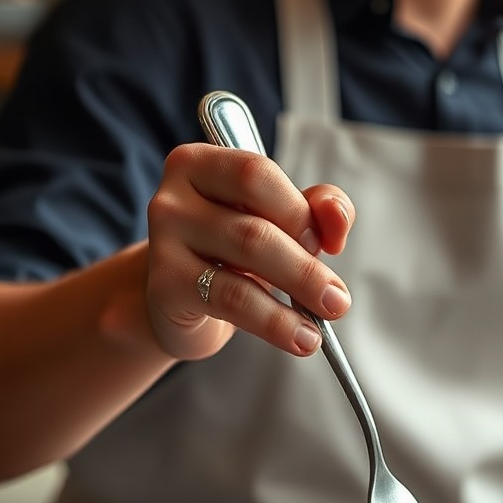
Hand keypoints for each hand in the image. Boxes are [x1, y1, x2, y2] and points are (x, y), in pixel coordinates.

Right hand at [145, 143, 354, 359]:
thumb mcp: (279, 223)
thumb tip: (338, 219)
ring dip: (298, 291)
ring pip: (245, 259)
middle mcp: (174, 197)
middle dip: (306, 266)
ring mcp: (163, 241)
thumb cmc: (234, 253)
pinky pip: (231, 300)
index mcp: (201, 165)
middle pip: (255, 225)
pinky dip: (275, 322)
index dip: (300, 210)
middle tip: (338, 298)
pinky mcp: (166, 285)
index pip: (257, 173)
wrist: (181, 301)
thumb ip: (317, 209)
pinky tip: (301, 338)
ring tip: (326, 319)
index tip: (326, 245)